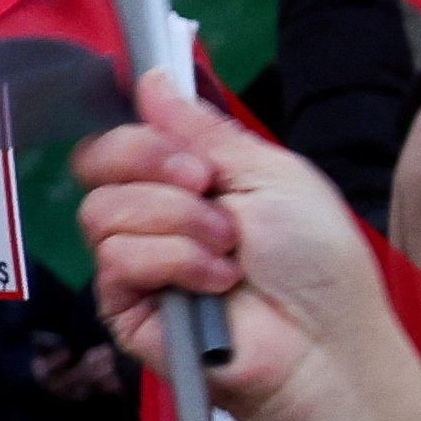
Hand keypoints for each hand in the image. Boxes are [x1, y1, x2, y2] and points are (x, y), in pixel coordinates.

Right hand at [70, 78, 420, 420]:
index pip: (126, 135)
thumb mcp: (273, 174)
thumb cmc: (317, 264)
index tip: (183, 141)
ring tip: (229, 249)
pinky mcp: (127, 307)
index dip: (142, 129)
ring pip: (102, 210)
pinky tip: (216, 282)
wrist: (325, 343)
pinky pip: (117, 258)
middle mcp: (157, 215)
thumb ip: (207, 129)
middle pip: (95, 161)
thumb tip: (154, 78)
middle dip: (151, 161)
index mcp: (191, 179)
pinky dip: (174, 261)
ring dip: (178, 220)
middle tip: (206, 183)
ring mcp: (138, 262)